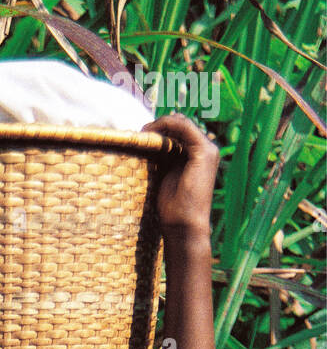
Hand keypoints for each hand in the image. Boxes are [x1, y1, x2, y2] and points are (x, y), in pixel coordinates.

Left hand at [141, 112, 218, 239]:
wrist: (183, 225)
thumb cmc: (173, 207)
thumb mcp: (166, 175)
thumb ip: (165, 157)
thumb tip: (151, 143)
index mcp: (200, 155)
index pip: (182, 130)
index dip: (162, 127)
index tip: (142, 133)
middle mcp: (208, 149)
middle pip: (182, 124)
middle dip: (160, 124)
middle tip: (140, 131)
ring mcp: (208, 149)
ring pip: (182, 123)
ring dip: (160, 124)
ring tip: (142, 132)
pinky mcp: (203, 152)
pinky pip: (183, 128)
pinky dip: (165, 126)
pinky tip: (149, 133)